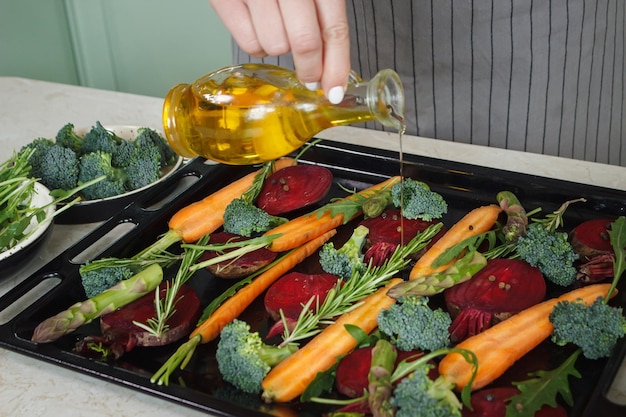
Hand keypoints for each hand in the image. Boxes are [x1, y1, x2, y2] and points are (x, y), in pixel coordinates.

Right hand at [209, 0, 350, 102]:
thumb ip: (324, 12)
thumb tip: (332, 63)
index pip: (334, 28)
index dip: (337, 65)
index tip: (335, 90)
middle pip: (305, 43)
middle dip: (309, 69)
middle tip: (309, 77)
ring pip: (275, 47)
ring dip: (279, 48)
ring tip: (277, 27)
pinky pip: (249, 44)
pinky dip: (257, 44)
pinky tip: (258, 24)